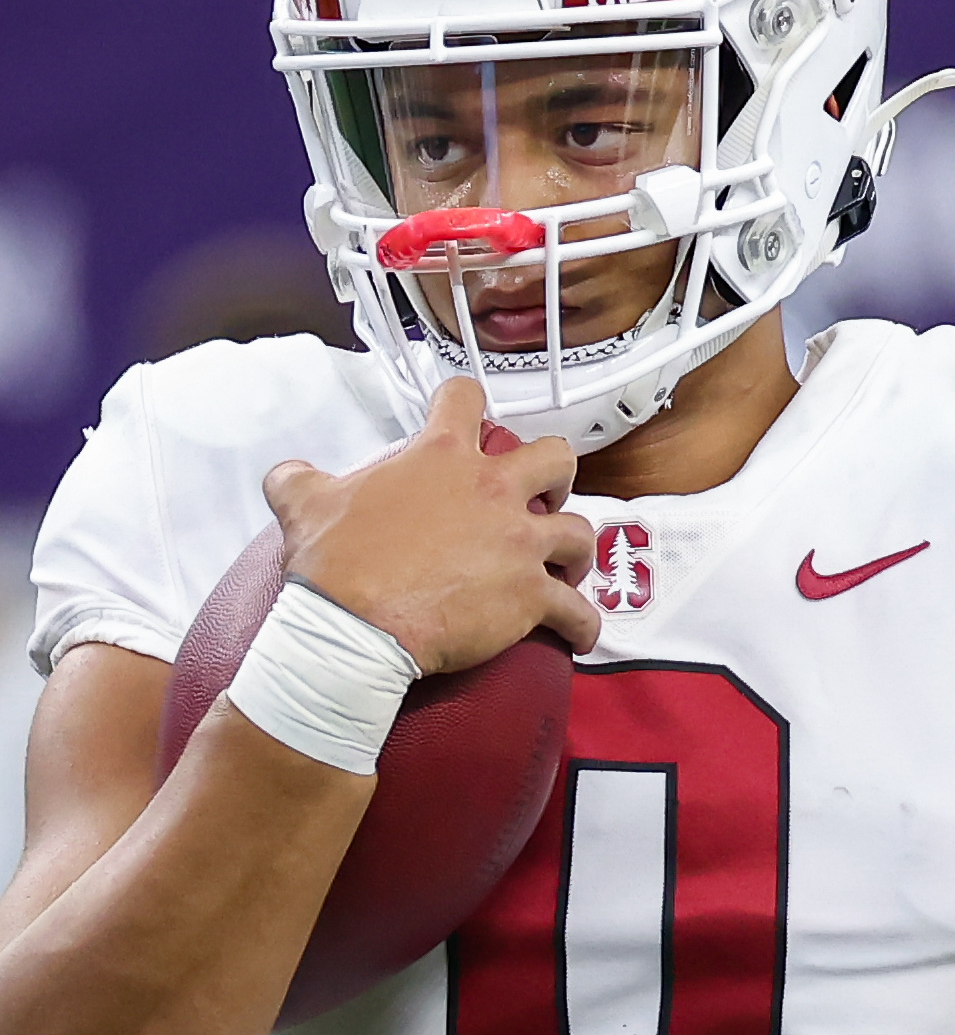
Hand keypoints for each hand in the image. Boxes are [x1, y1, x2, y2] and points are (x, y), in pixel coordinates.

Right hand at [263, 378, 600, 674]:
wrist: (353, 626)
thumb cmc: (334, 563)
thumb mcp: (302, 502)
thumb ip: (300, 478)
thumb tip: (290, 473)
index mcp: (441, 458)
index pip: (464, 399)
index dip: (467, 402)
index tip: (471, 413)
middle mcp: (492, 492)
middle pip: (556, 458)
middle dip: (556, 476)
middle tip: (543, 496)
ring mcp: (518, 543)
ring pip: (580, 533)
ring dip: (575, 552)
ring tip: (565, 567)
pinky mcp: (531, 596)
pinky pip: (579, 612)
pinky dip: (584, 625)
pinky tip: (579, 634)